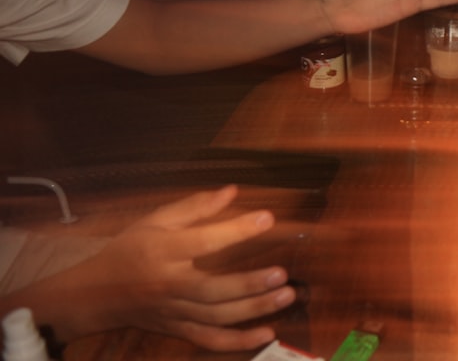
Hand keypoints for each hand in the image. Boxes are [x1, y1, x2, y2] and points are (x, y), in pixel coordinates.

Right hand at [53, 185, 294, 350]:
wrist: (96, 294)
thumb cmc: (130, 250)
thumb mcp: (154, 221)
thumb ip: (194, 207)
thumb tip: (232, 190)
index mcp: (162, 252)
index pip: (202, 241)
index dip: (235, 230)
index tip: (268, 218)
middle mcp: (168, 286)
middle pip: (211, 290)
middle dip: (248, 284)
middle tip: (282, 273)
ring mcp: (174, 312)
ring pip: (215, 317)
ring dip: (253, 310)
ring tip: (286, 295)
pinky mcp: (178, 330)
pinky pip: (210, 340)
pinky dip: (238, 342)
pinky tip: (267, 333)